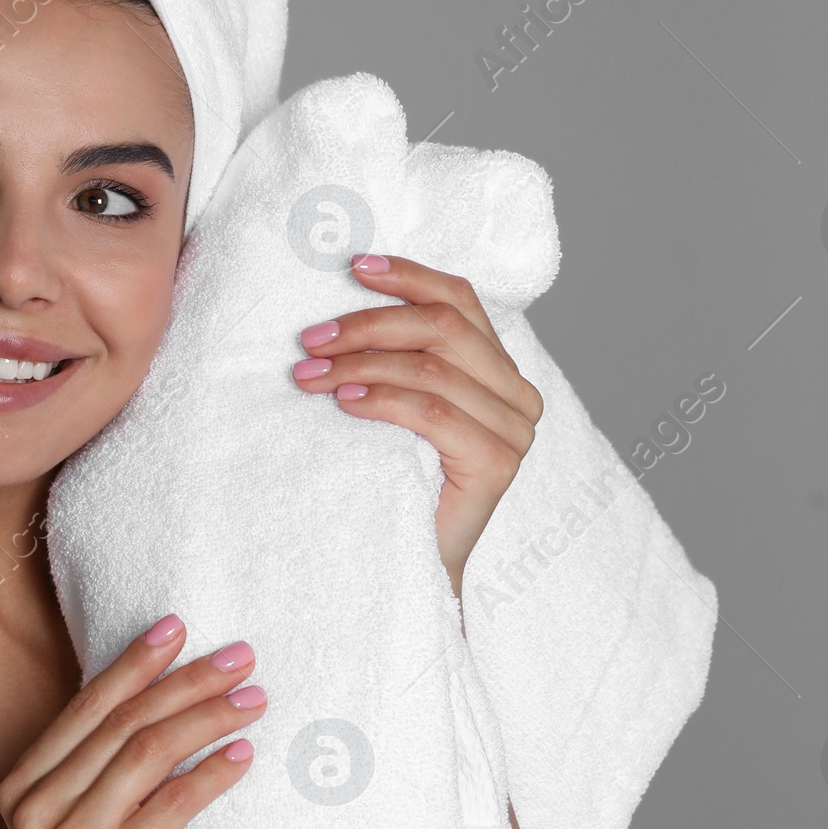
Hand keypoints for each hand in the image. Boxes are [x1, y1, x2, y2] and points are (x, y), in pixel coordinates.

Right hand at [0, 620, 265, 828]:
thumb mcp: (82, 827)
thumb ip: (98, 768)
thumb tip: (158, 687)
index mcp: (19, 788)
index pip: (87, 706)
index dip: (136, 662)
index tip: (180, 626)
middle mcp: (34, 809)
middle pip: (123, 722)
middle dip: (186, 681)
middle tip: (241, 657)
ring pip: (149, 752)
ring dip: (209, 717)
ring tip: (255, 700)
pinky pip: (174, 802)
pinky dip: (213, 773)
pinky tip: (244, 756)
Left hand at [291, 253, 542, 598]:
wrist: (408, 561)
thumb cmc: (394, 480)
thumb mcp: (396, 404)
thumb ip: (397, 357)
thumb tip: (338, 307)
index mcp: (499, 369)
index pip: (460, 300)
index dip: (409, 277)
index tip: (354, 267)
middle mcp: (518, 395)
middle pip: (442, 327)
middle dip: (368, 325)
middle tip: (310, 339)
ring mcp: (515, 430)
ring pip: (431, 367)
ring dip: (360, 364)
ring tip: (309, 374)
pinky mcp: (498, 465)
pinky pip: (432, 412)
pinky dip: (382, 399)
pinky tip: (344, 403)